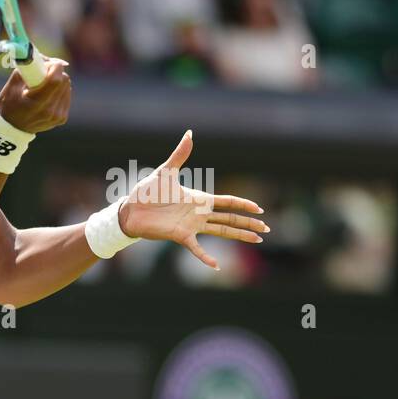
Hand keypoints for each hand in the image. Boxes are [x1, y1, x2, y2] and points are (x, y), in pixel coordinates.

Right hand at [0, 56, 70, 132]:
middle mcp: (50, 111)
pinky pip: (67, 95)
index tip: (47, 64)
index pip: (56, 79)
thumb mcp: (13, 83)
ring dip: (58, 81)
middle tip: (43, 72)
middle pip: (64, 81)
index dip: (54, 66)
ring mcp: (57, 116)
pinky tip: (49, 94)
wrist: (12, 127)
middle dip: (55, 72)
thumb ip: (28, 67)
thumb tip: (43, 56)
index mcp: (36, 102)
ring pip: (67, 87)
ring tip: (44, 85)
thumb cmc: (9, 103)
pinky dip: (60, 91)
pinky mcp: (62, 118)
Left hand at [117, 129, 267, 269]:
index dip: (243, 204)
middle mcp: (199, 214)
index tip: (259, 209)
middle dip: (249, 223)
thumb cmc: (147, 192)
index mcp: (199, 199)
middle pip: (230, 219)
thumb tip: (190, 133)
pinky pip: (197, 249)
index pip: (227, 202)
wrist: (130, 209)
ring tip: (257, 241)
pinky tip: (217, 266)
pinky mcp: (181, 236)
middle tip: (267, 229)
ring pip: (222, 232)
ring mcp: (192, 226)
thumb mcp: (166, 171)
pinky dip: (206, 258)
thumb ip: (180, 154)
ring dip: (240, 236)